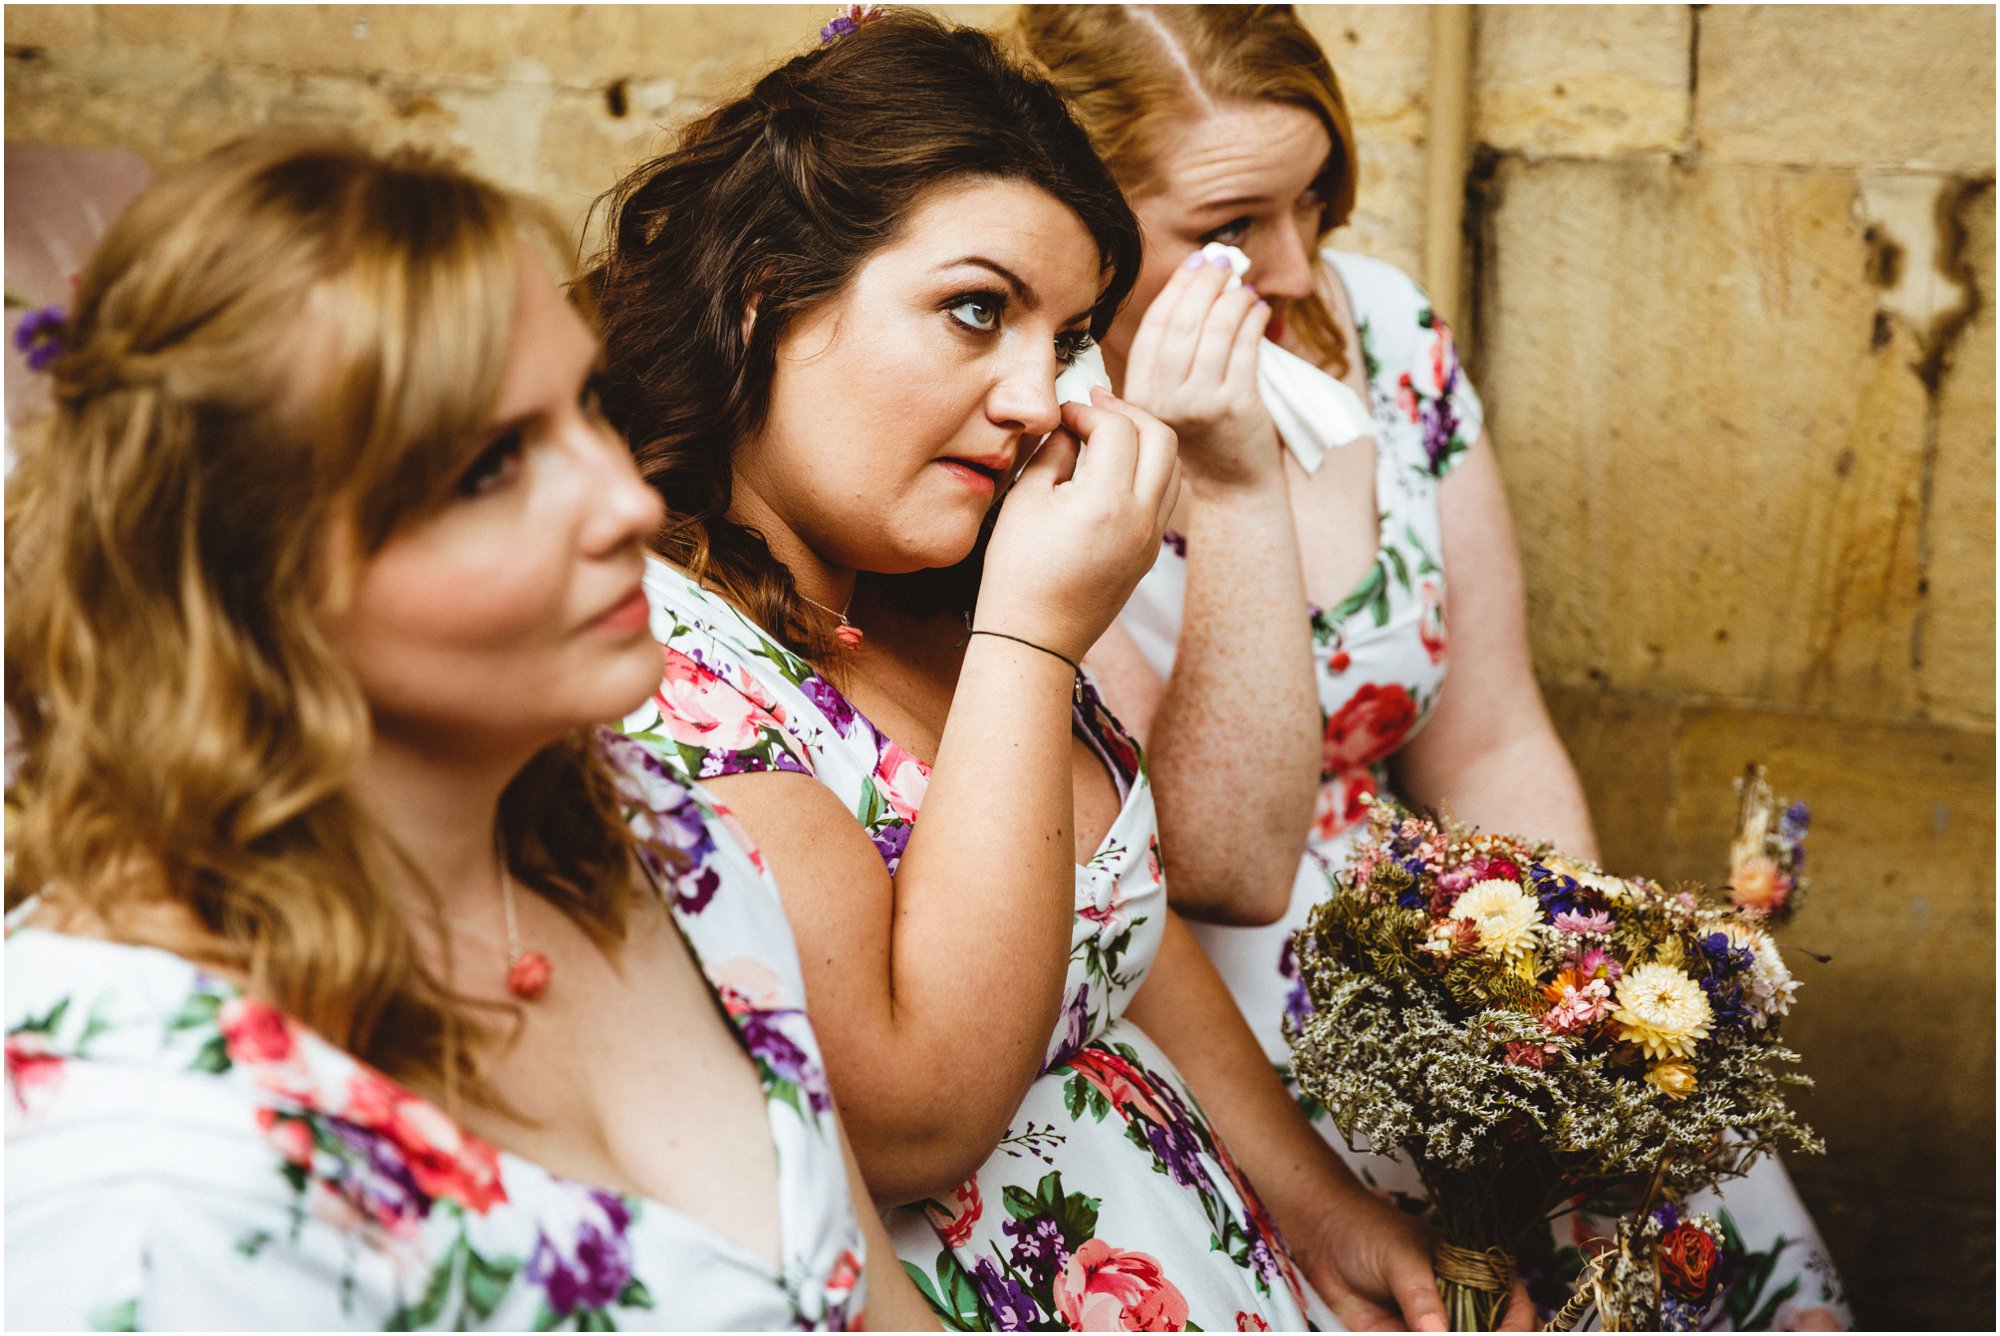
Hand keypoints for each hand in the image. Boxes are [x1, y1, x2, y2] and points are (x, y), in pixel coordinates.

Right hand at [977, 390, 1179, 661]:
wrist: (1035, 637)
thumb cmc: (1018, 573)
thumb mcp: (1025, 502)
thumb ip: (1052, 454)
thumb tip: (1070, 427)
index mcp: (1107, 501)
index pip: (1116, 428)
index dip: (1087, 411)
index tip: (1064, 413)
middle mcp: (1141, 517)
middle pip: (1161, 436)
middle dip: (1128, 411)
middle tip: (1096, 406)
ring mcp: (1151, 537)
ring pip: (1172, 466)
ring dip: (1146, 439)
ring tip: (1110, 432)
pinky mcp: (1150, 552)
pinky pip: (1166, 496)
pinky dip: (1150, 470)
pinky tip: (1118, 469)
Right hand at [1120, 248, 1278, 490]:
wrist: (1232, 487)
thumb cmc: (1206, 438)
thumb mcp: (1171, 401)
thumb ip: (1171, 358)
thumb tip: (1192, 288)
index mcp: (1140, 394)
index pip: (1154, 328)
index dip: (1175, 290)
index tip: (1194, 264)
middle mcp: (1163, 399)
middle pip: (1182, 323)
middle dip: (1205, 283)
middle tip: (1222, 260)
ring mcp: (1198, 403)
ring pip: (1214, 330)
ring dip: (1232, 298)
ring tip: (1244, 285)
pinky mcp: (1234, 405)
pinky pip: (1244, 347)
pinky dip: (1253, 320)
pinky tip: (1259, 309)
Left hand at [1299, 1186, 1535, 1331]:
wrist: (1320, 1238)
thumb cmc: (1367, 1231)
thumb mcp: (1400, 1257)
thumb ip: (1421, 1297)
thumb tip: (1438, 1332)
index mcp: (1472, 1273)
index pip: (1514, 1304)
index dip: (1518, 1325)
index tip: (1503, 1335)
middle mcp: (1458, 1304)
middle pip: (1488, 1332)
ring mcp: (1431, 1325)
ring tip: (1416, 1333)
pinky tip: (1394, 1333)